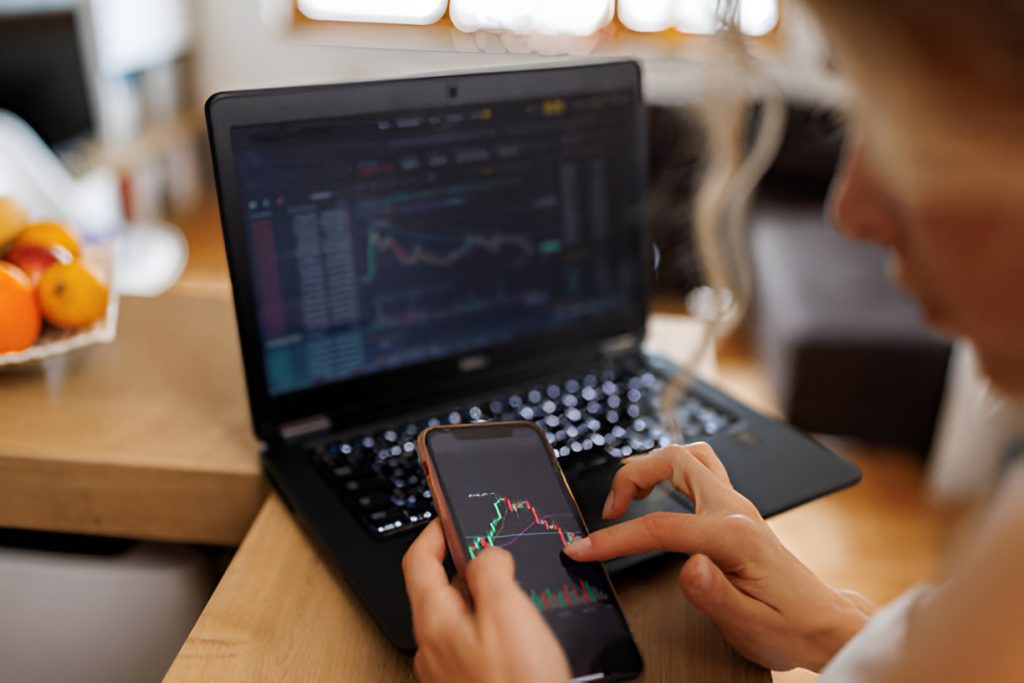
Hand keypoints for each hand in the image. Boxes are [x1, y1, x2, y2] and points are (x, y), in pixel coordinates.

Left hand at [402, 520, 570, 682]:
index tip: (448, 516)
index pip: (418, 561)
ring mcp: (448, 667)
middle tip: (495, 551)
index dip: (434, 532)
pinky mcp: (468, 680)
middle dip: (467, 564)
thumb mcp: (508, 614)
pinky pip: (473, 639)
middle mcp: (433, 646)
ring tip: (514, 589)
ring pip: (460, 615)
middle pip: (440, 589)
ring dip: (483, 596)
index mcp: (435, 622)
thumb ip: (491, 573)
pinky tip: (517, 629)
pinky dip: (491, 623)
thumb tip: (487, 554)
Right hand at [564, 443, 870, 671]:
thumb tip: (688, 566)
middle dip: (632, 475)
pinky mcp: (735, 510)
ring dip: (652, 464)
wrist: (821, 625)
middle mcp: (735, 510)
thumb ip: (714, 594)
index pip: (659, 527)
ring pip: (688, 454)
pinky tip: (656, 491)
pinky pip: (699, 468)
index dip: (614, 538)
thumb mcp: (748, 625)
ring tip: (628, 495)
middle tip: (610, 510)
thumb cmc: (787, 627)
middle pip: (674, 460)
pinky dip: (669, 469)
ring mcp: (736, 505)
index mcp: (733, 536)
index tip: (583, 548)